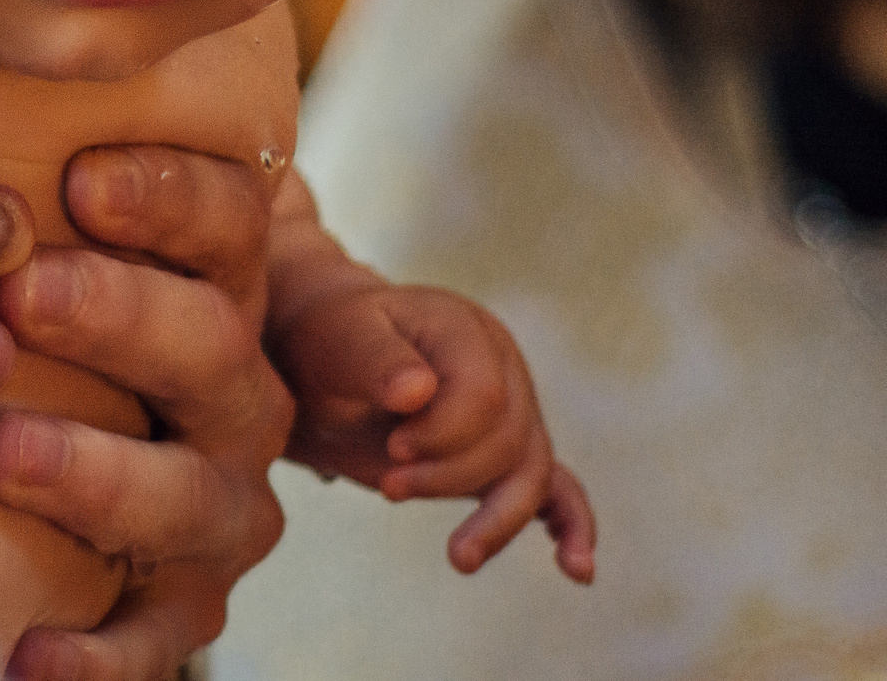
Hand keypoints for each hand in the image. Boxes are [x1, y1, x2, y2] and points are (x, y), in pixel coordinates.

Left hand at [0, 146, 292, 680]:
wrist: (72, 454)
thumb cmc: (26, 301)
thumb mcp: (26, 216)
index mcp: (208, 281)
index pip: (227, 223)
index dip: (169, 198)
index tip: (80, 178)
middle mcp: (228, 394)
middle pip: (212, 348)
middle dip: (123, 315)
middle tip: (22, 288)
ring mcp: (210, 507)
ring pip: (191, 497)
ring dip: (102, 474)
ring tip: (6, 451)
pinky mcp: (170, 609)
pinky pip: (152, 642)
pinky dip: (96, 656)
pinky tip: (23, 655)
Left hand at [272, 281, 596, 583]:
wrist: (323, 359)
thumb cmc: (329, 340)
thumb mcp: (337, 338)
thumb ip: (374, 359)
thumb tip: (416, 392)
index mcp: (465, 330)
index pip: (483, 396)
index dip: (441, 435)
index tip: (391, 450)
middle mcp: (503, 368)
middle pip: (509, 441)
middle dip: (449, 476)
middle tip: (388, 487)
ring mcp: (513, 411)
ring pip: (530, 475)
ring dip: (495, 519)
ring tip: (459, 558)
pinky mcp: (506, 454)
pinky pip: (557, 489)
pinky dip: (570, 526)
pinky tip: (576, 569)